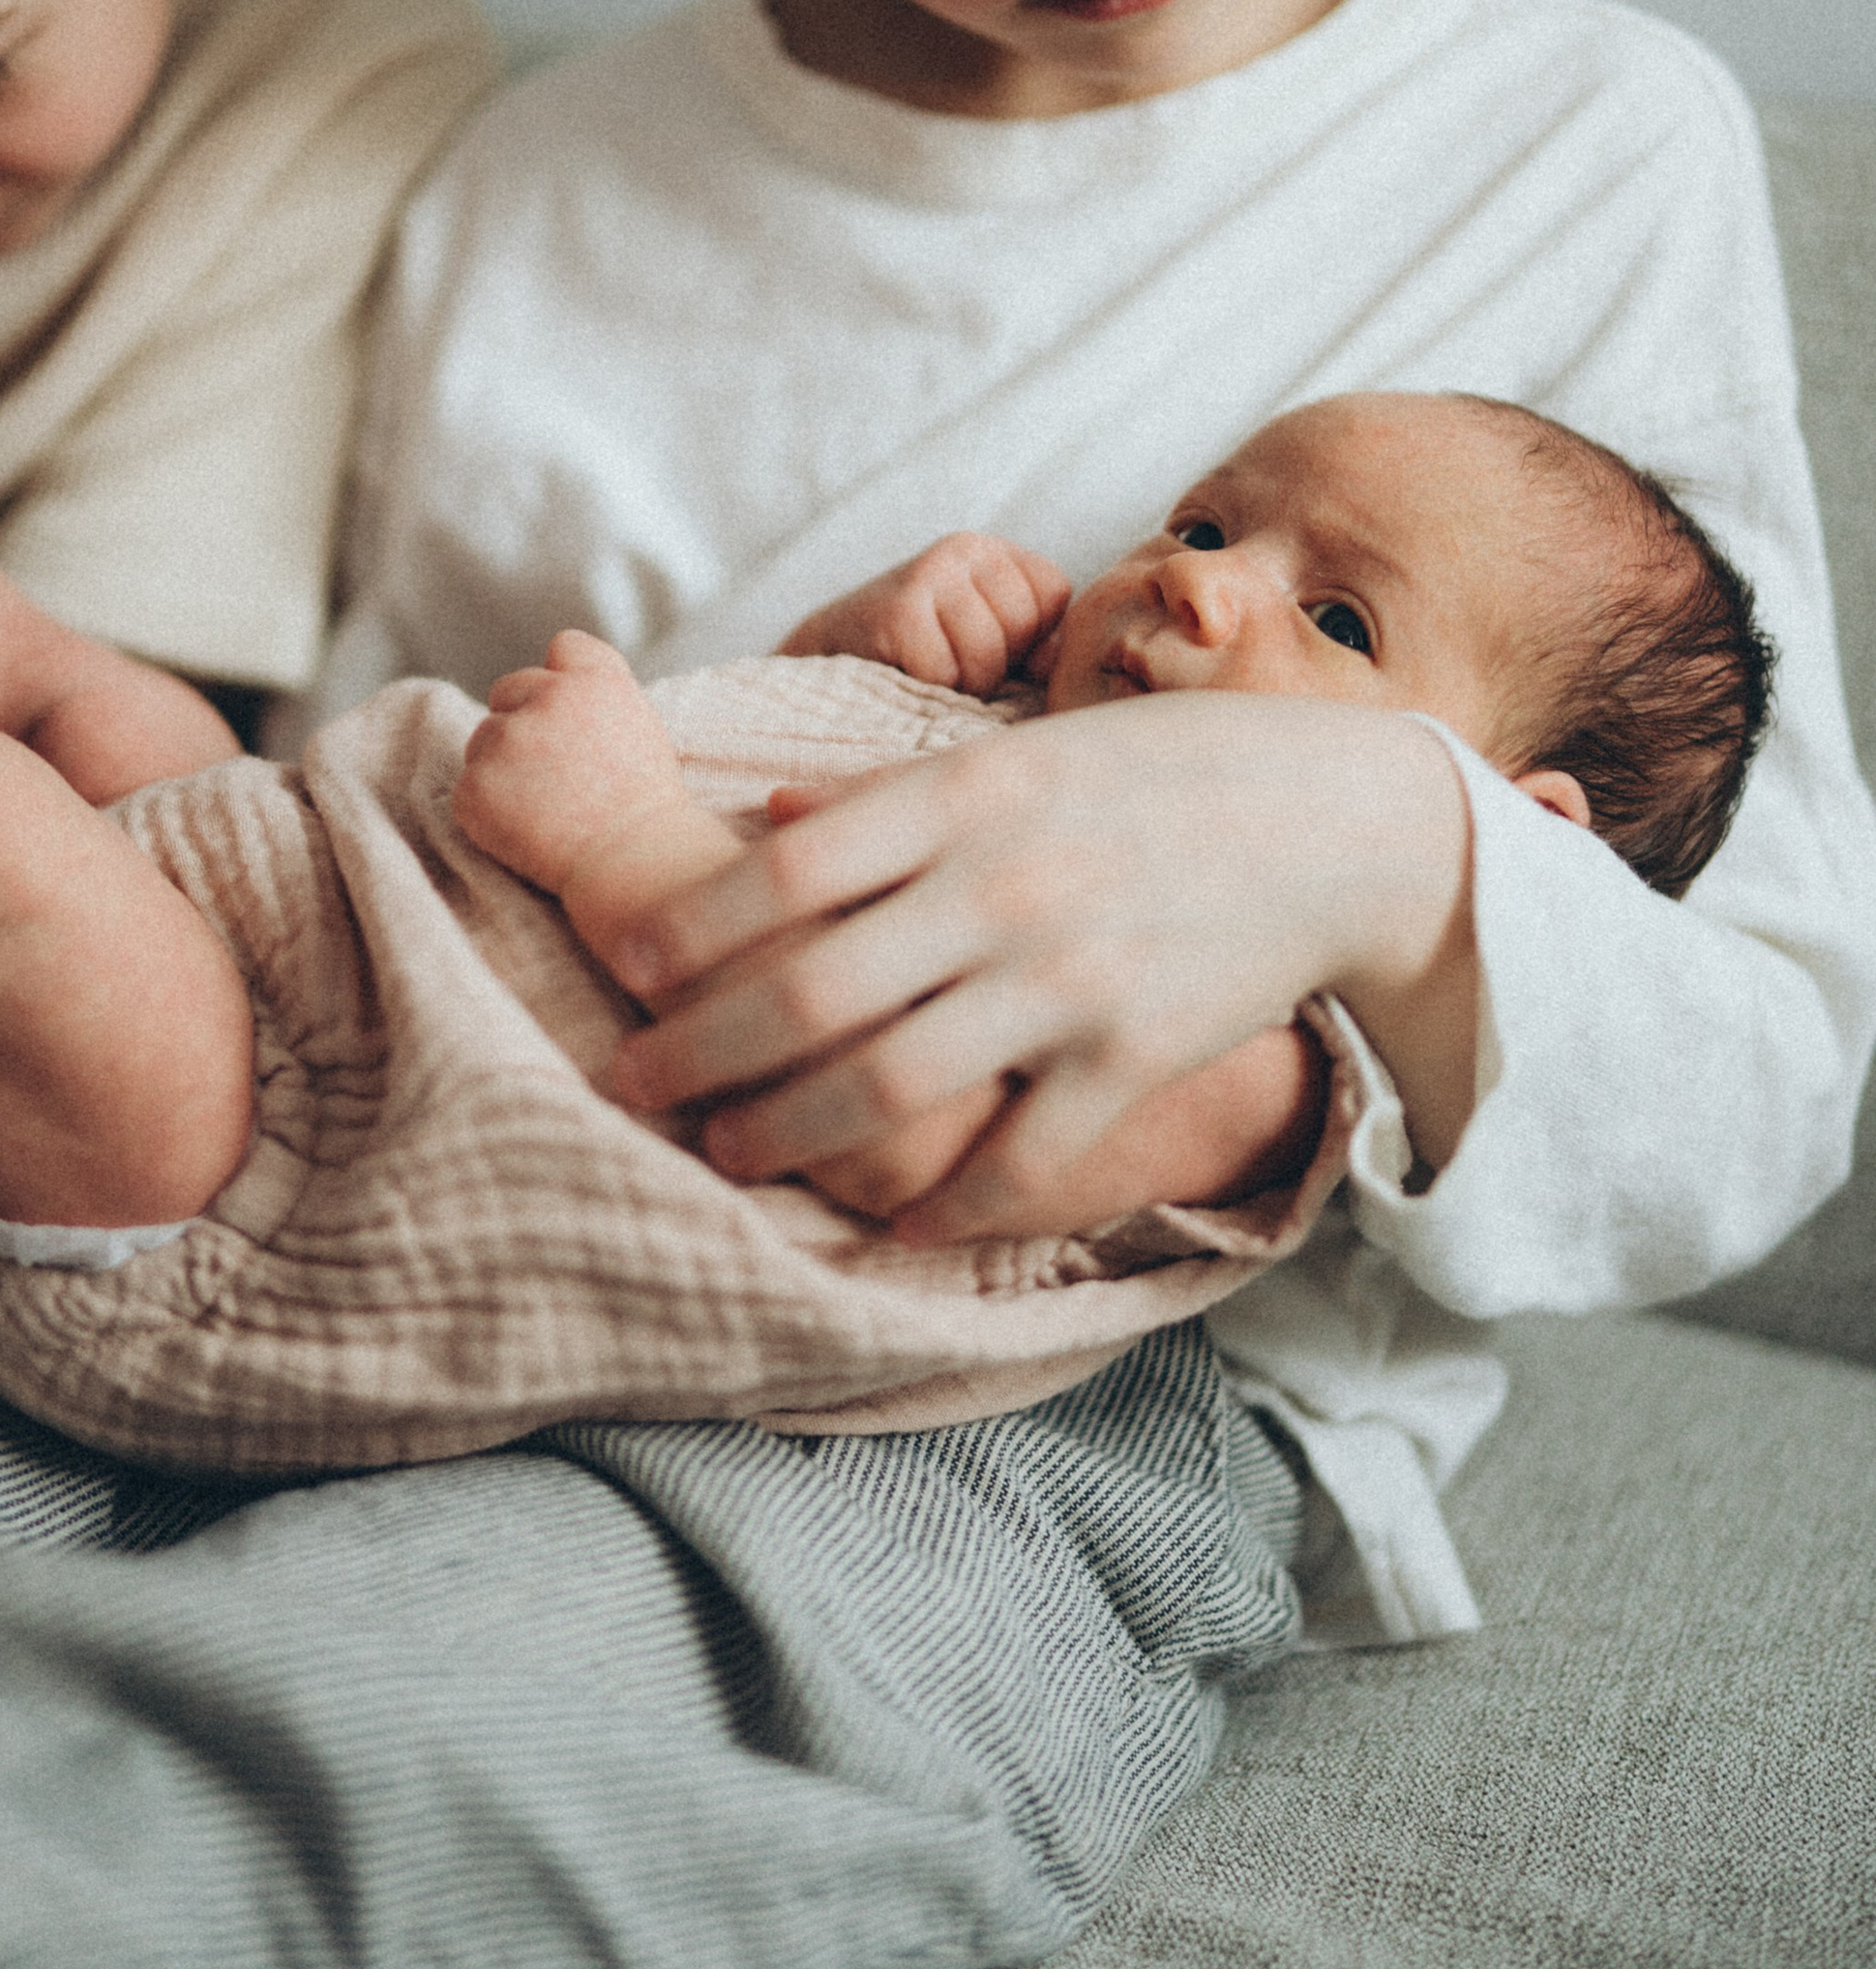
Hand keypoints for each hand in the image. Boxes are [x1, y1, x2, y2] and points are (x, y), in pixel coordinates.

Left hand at [455, 630, 687, 892]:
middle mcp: (548, 699)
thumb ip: (598, 701)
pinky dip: (487, 813)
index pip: (564, 646)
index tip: (562, 708)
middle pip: (509, 690)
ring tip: (545, 812)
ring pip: (483, 742)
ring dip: (501, 768)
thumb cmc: (646, 812)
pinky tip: (526, 835)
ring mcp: (507, 741)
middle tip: (549, 775)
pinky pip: (468, 791)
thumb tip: (559, 694)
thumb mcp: (640, 733)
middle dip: (520, 723)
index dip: (560, 676)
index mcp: (596, 682)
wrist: (633, 867)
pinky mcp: (476, 786)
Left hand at [607, 694, 1474, 1236]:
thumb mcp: (1025, 748)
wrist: (1340, 824)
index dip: (693, 931)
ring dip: (788, 1134)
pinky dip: (946, 1201)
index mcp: (967, 795)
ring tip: (728, 1157)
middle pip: (809, 991)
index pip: (787, 870)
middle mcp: (1005, 887)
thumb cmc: (1165, 772)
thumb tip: (773, 821)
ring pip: (889, 1085)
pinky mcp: (1135, 1058)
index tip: (629, 972)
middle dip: (700, 1053)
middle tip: (631, 1089)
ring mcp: (1069, 980)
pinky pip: (1018, 1157)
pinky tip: (895, 1219)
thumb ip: (896, 792)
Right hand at [780, 533, 1069, 692]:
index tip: (992, 643)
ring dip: (964, 683)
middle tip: (955, 661)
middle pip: (1024, 624)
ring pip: (987, 655)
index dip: (1032, 636)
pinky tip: (908, 675)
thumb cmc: (924, 651)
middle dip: (998, 663)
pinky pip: (945, 673)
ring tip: (934, 671)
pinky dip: (931, 690)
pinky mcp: (898, 612)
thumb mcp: (986, 634)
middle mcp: (962, 549)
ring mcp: (928, 575)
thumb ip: (1033, 641)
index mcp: (992, 550)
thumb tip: (1051, 662)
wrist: (832, 651)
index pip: (1054, 593)